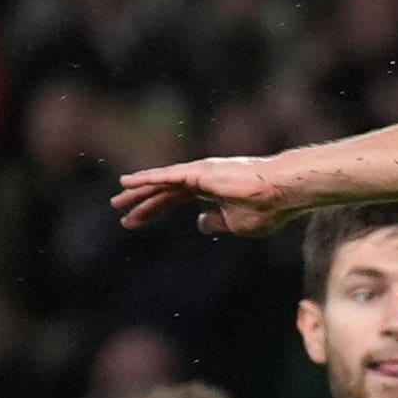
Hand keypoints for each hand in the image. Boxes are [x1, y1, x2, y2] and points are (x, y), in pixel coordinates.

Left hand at [113, 151, 296, 232]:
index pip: (174, 200)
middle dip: (141, 202)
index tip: (135, 221)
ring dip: (138, 193)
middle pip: (163, 191)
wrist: (282, 193)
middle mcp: (201, 178)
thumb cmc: (267, 209)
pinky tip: (126, 183)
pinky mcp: (199, 172)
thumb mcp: (236, 224)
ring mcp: (199, 173)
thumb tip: (199, 224)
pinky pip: (167, 176)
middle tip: (119, 211)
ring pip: (161, 183)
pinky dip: (146, 178)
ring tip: (116, 202)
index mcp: (210, 191)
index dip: (154, 210)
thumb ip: (215, 222)